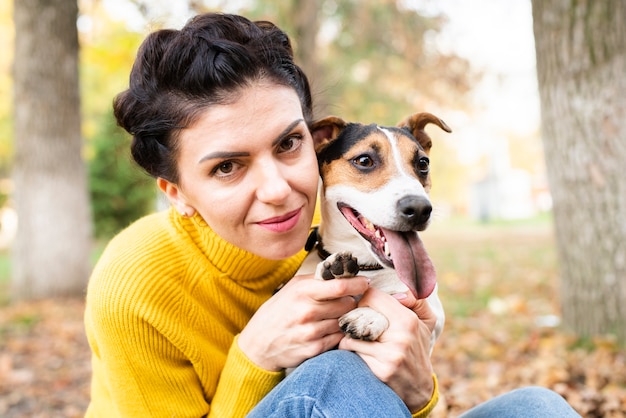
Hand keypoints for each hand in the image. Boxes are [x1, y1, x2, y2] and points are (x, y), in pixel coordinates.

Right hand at [238, 274, 369, 370]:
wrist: (258, 343)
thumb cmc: (278, 311)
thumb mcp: (292, 288)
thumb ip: (316, 280)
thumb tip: (343, 272)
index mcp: (302, 291)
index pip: (340, 286)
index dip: (357, 283)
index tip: (365, 283)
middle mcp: (307, 311)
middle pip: (347, 304)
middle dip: (351, 301)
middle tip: (348, 301)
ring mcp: (311, 332)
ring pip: (344, 321)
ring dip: (345, 319)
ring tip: (336, 316)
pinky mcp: (314, 349)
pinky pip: (338, 338)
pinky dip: (337, 333)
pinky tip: (329, 330)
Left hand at [338, 288, 436, 412]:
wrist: (419, 388)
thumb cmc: (418, 347)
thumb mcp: (426, 320)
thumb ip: (416, 298)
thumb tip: (397, 292)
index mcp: (409, 319)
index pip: (373, 296)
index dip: (365, 300)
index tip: (365, 307)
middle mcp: (401, 337)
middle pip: (359, 314)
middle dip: (353, 317)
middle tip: (356, 322)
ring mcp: (391, 355)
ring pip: (351, 334)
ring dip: (348, 334)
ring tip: (354, 336)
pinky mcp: (381, 371)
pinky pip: (353, 351)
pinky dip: (349, 349)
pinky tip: (355, 351)